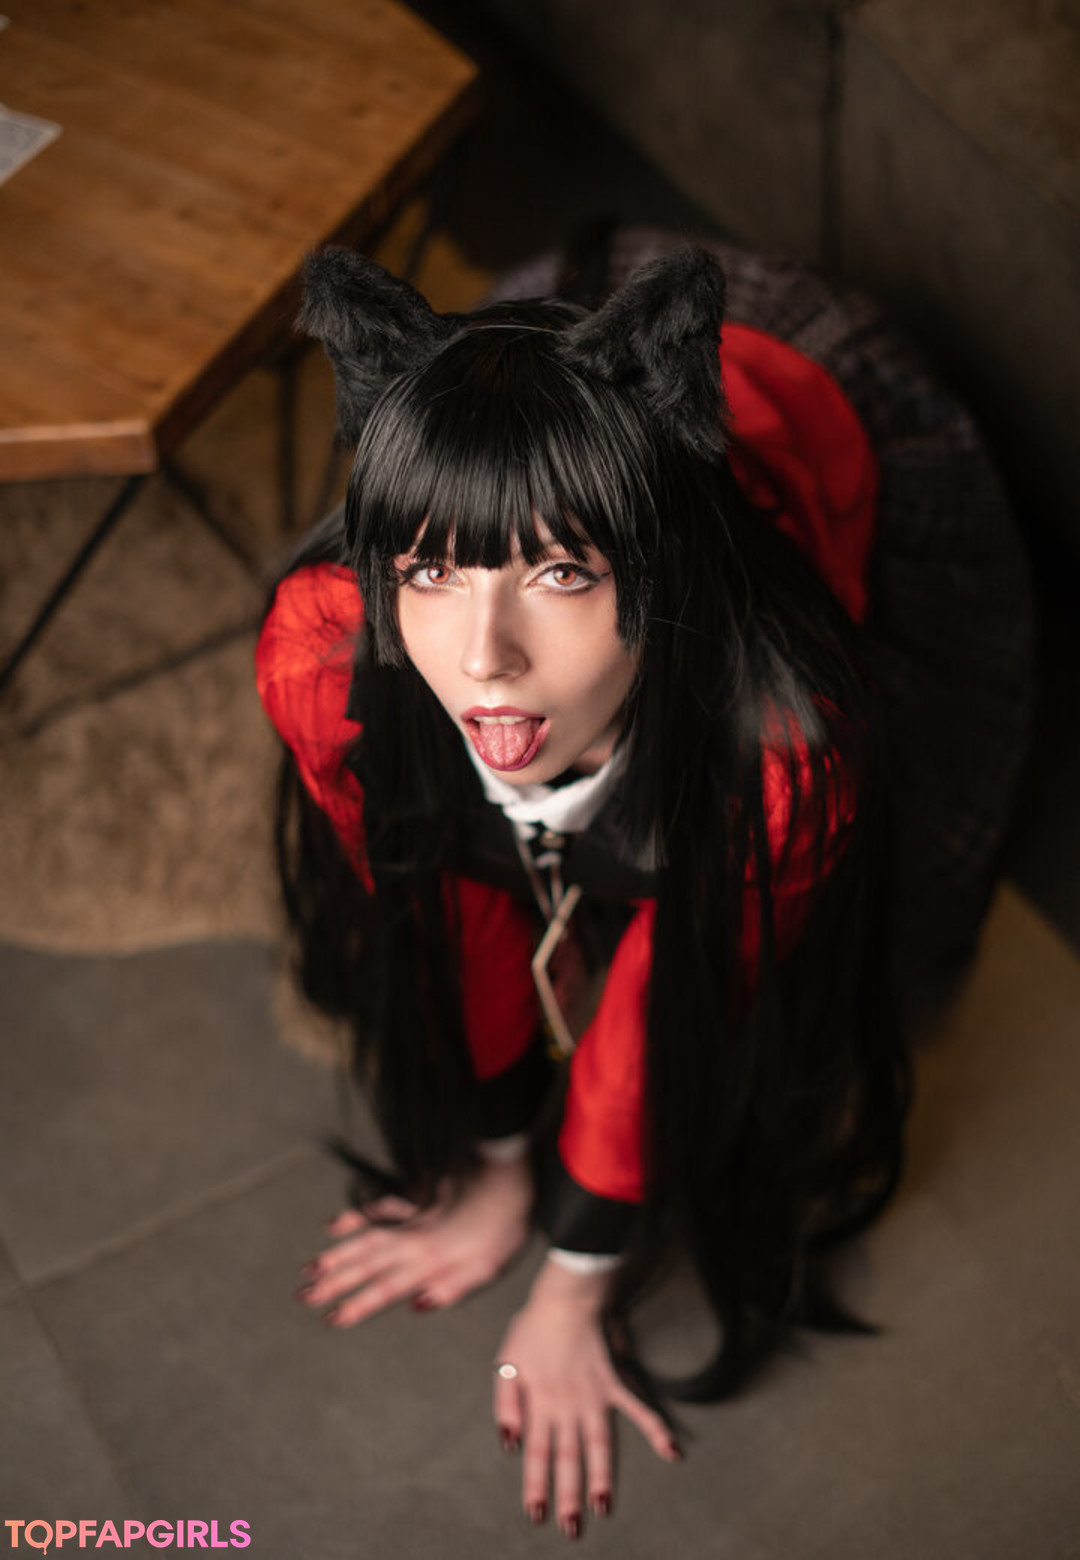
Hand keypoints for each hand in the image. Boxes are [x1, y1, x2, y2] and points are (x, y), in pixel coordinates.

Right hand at [296, 1156, 532, 1324]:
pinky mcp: (416, 1197)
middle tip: (304, 1297)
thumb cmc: (505, 1224)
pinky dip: (355, 1216)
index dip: (359, 1305)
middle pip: (367, 1265)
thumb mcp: (490, 1266)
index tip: (332, 1319)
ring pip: (366, 1239)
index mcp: (432, 1261)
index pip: (387, 1289)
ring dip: (337, 1255)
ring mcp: (411, 1217)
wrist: (508, 1173)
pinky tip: (333, 1226)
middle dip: (335, 1283)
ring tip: (310, 1270)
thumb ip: (453, 1287)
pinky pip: (379, 1208)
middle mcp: (414, 1240)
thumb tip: (417, 1305)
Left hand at [493, 1259, 680, 1536]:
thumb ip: (506, 1406)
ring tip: (604, 1508)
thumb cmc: (534, 1327)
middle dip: (569, 1496)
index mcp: (540, 1403)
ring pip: (600, 1445)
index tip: (538, 1515)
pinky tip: (672, 1453)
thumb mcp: (506, 1363)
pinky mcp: (616, 1383)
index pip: (536, 1454)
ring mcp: (595, 1396)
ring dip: (602, 1477)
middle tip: (572, 1529)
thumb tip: (510, 1445)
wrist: (567, 1296)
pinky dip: (656, 1430)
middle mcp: (568, 1406)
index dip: (536, 1486)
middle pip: (568, 1458)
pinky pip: (639, 1409)